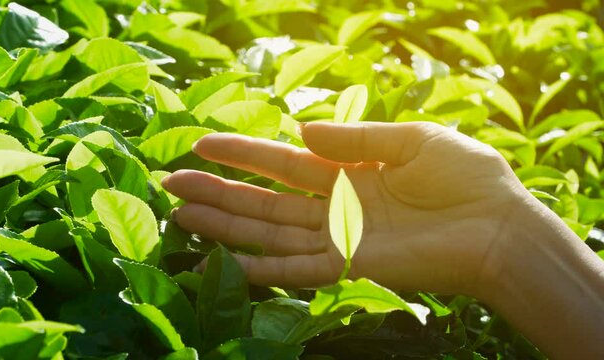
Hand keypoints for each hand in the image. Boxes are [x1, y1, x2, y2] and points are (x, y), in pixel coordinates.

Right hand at [162, 121, 527, 296]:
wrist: (500, 226)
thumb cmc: (466, 177)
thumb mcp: (412, 138)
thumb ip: (355, 136)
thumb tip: (301, 127)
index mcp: (348, 170)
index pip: (283, 161)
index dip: (242, 153)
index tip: (202, 142)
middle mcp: (334, 206)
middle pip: (264, 200)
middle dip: (218, 190)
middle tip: (171, 183)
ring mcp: (338, 239)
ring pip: (269, 232)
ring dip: (226, 226)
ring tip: (181, 215)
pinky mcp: (350, 268)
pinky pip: (297, 270)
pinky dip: (263, 270)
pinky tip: (228, 264)